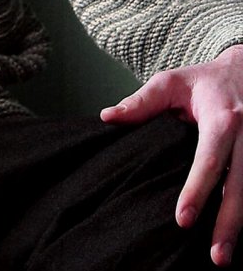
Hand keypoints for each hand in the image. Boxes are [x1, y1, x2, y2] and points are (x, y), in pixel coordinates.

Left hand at [100, 44, 242, 266]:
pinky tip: (233, 236)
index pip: (209, 159)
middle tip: (215, 257)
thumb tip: (107, 117)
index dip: (197, 190)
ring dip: (239, 226)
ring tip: (222, 257)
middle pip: (238, 186)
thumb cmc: (201, 82)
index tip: (183, 219)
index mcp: (221, 119)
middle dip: (227, 223)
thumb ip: (141, 102)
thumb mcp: (170, 82)